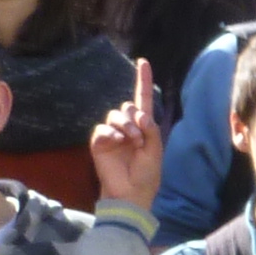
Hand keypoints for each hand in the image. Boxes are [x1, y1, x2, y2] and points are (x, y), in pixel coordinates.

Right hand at [90, 59, 164, 205]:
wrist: (131, 193)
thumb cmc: (146, 174)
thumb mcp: (156, 149)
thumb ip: (151, 128)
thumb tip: (139, 114)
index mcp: (143, 127)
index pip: (142, 98)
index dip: (143, 80)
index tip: (143, 61)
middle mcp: (127, 127)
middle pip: (127, 106)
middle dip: (135, 118)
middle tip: (139, 137)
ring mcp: (112, 134)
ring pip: (115, 114)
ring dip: (125, 125)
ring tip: (130, 141)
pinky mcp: (99, 142)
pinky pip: (102, 128)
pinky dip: (111, 133)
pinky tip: (117, 143)